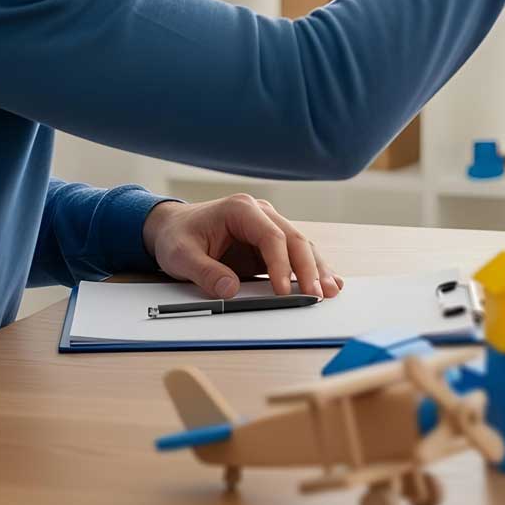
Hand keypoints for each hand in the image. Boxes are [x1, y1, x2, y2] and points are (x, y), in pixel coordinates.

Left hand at [142, 195, 343, 299]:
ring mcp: (268, 226)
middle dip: (309, 268)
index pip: (271, 236)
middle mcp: (261, 213)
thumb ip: (204, 272)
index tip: (285, 292)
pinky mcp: (269, 243)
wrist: (173, 227)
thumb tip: (230, 291)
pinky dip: (311, 268)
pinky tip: (328, 281)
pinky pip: (294, 255)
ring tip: (331, 291)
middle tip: (318, 294)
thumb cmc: (177, 237)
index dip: (281, 265)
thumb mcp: (180, 256)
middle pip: (294, 239)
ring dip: (317, 268)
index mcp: (241, 209)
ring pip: (301, 245)